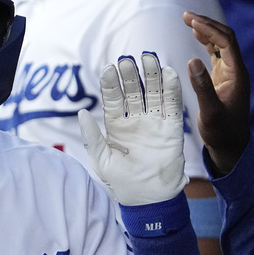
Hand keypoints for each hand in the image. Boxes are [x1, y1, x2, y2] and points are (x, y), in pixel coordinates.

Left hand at [78, 52, 188, 205]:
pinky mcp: (172, 129)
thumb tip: (81, 113)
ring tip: (149, 57)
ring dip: (152, 75)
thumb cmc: (121, 180)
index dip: (111, 84)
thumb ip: (91, 136)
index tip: (108, 69)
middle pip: (133, 91)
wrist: (148, 197)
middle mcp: (136, 120)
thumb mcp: (101, 159)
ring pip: (154, 93)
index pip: (113, 99)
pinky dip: (172, 89)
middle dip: (131, 75)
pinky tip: (169, 73)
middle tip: (127, 59)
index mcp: (116, 125)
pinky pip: (172, 106)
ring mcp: (154, 122)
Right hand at [182, 12, 251, 175]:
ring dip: (206, 30)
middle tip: (186, 16)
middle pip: (226, 38)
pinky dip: (206, 42)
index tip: (190, 22)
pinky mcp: (223, 78)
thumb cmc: (222, 131)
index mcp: (237, 74)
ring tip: (188, 20)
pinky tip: (196, 35)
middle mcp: (236, 70)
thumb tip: (192, 60)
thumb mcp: (210, 112)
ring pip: (221, 43)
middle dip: (207, 24)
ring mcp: (230, 73)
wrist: (231, 145)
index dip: (209, 29)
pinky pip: (217, 53)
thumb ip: (202, 87)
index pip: (226, 42)